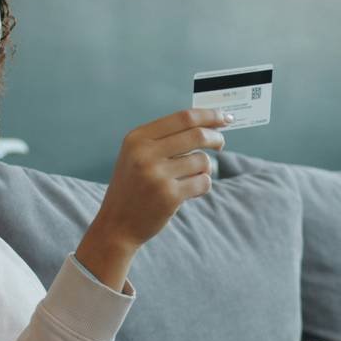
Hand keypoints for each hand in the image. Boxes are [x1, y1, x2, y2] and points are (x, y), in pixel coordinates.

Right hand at [75, 108, 229, 290]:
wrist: (117, 225)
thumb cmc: (133, 187)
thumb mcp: (137, 155)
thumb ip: (165, 139)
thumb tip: (207, 123)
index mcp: (137, 138)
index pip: (183, 118)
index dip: (209, 115)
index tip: (224, 117)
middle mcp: (145, 154)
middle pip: (197, 135)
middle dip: (216, 138)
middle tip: (221, 144)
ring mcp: (157, 175)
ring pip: (202, 160)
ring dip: (204, 168)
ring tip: (190, 178)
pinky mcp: (169, 196)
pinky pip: (203, 182)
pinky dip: (202, 185)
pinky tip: (189, 191)